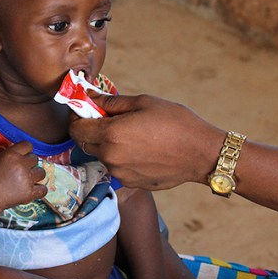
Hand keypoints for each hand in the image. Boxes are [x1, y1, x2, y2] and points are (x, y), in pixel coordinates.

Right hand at [0, 140, 46, 218]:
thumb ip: (10, 156)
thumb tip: (22, 155)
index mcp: (11, 154)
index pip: (28, 145)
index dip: (26, 151)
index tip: (23, 156)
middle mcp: (21, 164)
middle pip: (35, 159)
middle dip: (29, 164)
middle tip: (21, 172)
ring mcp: (26, 179)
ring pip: (42, 172)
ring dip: (35, 176)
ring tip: (26, 181)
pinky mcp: (29, 193)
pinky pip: (43, 189)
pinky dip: (39, 190)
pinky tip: (32, 191)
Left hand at [70, 94, 225, 189]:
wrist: (201, 152)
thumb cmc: (176, 122)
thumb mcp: (144, 102)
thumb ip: (111, 102)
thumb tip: (89, 96)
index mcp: (111, 134)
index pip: (76, 128)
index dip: (78, 116)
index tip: (87, 109)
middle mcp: (111, 157)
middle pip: (85, 143)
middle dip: (91, 130)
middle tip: (110, 120)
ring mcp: (120, 173)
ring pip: (102, 156)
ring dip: (108, 144)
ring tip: (133, 134)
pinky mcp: (131, 182)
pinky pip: (117, 167)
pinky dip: (122, 157)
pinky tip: (143, 149)